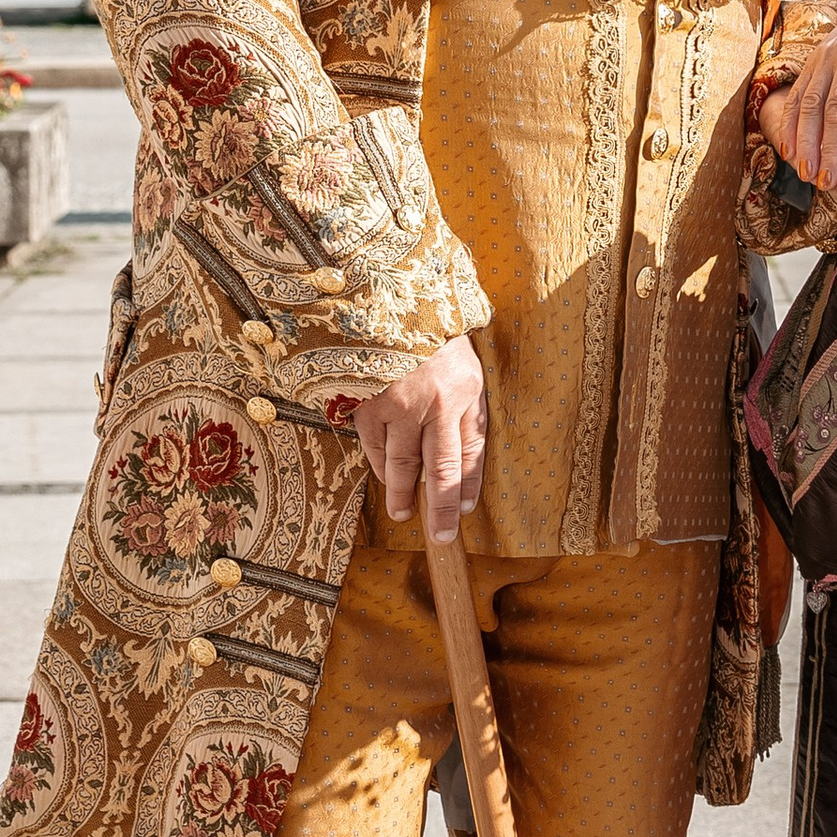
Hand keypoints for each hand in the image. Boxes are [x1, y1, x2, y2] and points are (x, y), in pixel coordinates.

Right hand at [351, 333, 487, 541]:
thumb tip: (461, 459)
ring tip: (403, 513)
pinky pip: (371, 446)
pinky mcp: (365, 403)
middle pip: (439, 470)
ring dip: (402, 494)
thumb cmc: (430, 335)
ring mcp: (397, 405)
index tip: (466, 511)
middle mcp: (434, 403)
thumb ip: (464, 408)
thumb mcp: (464, 365)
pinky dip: (378, 465)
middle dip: (440, 509)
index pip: (471, 452)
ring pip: (401, 465)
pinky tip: (383, 476)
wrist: (386, 299)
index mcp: (465, 391)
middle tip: (440, 536)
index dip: (469, 485)